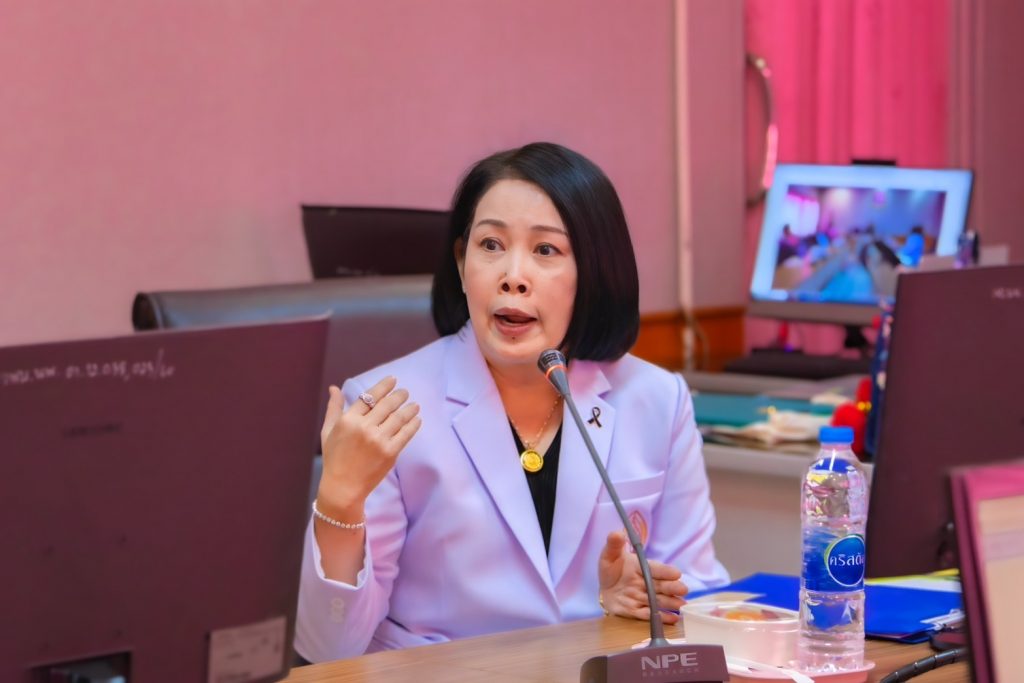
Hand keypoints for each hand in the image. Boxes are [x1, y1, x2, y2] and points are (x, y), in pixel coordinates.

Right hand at [316, 376, 421, 517]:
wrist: (343, 487)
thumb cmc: (334, 458)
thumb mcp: (328, 431)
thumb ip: (334, 408)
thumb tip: (334, 387)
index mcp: (348, 420)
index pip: (369, 397)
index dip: (383, 386)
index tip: (393, 380)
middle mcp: (364, 427)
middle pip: (387, 405)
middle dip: (399, 395)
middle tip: (405, 392)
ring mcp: (379, 440)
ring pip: (399, 417)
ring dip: (409, 408)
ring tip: (415, 404)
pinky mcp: (390, 452)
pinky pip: (405, 434)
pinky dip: (413, 424)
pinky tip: (417, 419)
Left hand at [597, 529, 686, 623]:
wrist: (604, 587)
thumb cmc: (611, 568)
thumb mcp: (609, 555)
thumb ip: (614, 544)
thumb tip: (617, 533)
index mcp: (641, 567)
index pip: (655, 568)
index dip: (665, 571)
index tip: (676, 573)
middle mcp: (645, 583)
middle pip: (661, 585)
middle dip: (672, 587)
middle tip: (683, 589)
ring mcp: (642, 597)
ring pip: (658, 600)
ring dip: (670, 603)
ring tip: (680, 604)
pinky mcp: (636, 611)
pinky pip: (649, 614)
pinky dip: (662, 617)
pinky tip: (673, 619)